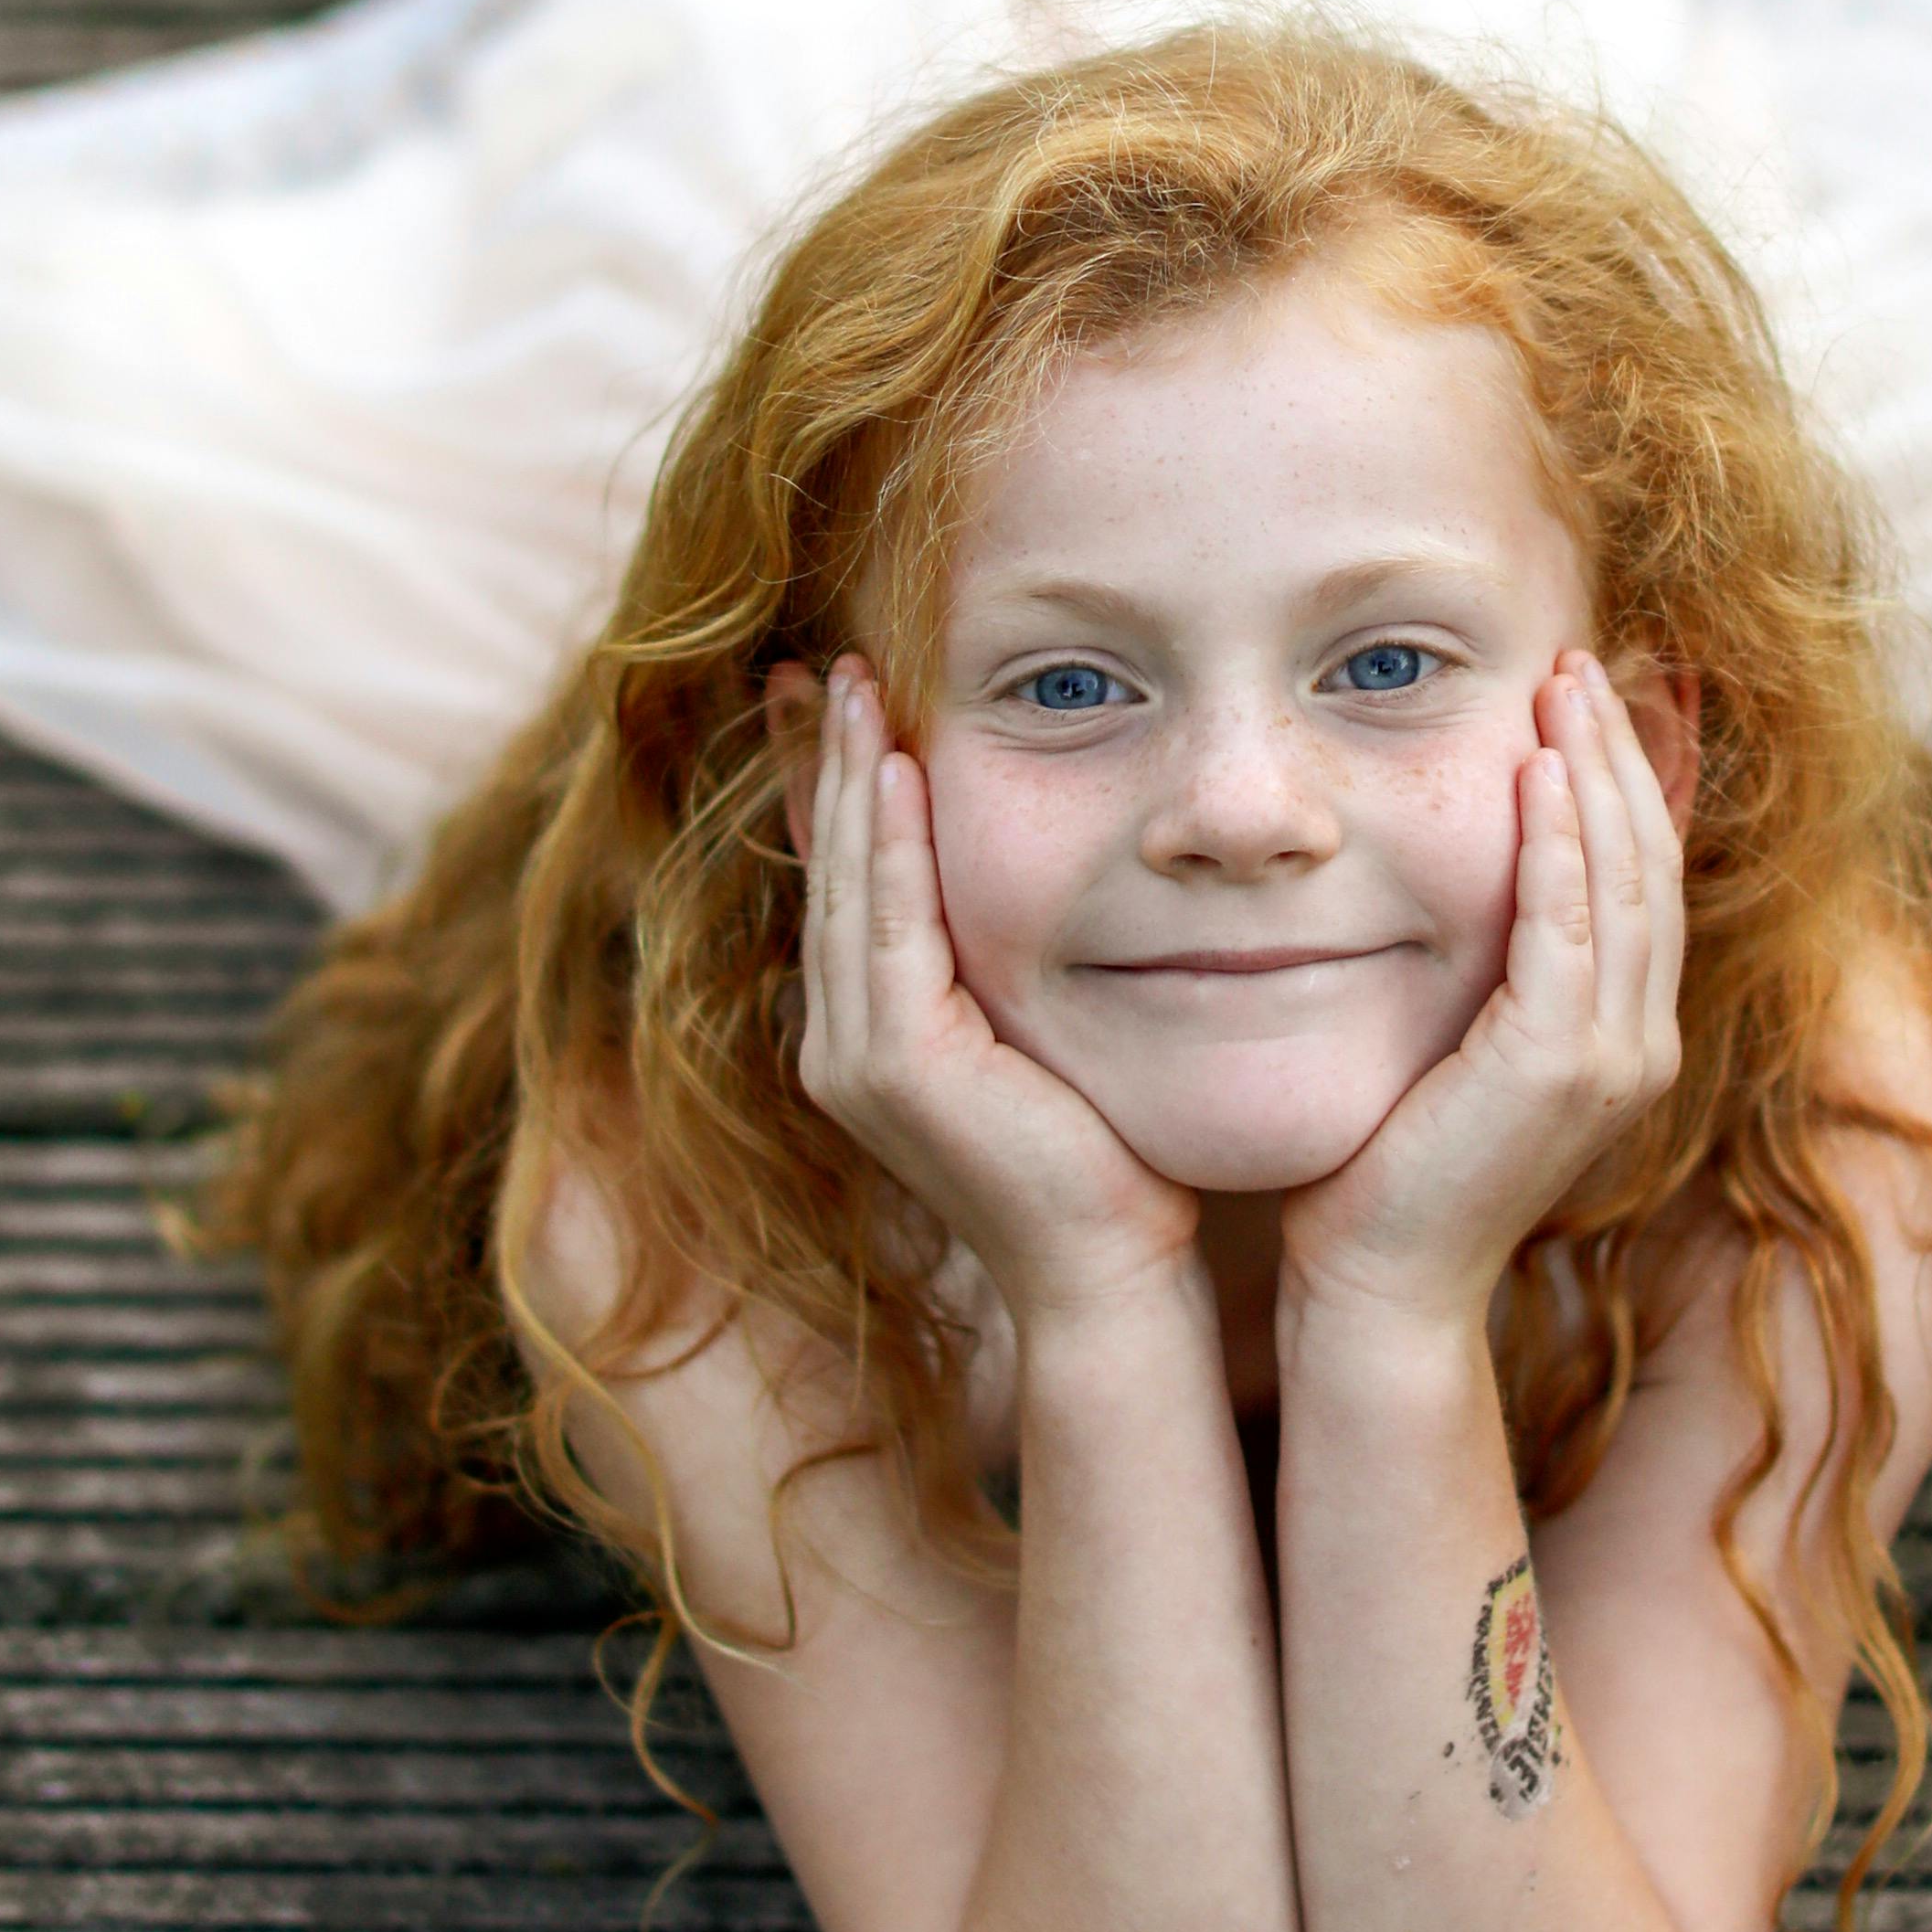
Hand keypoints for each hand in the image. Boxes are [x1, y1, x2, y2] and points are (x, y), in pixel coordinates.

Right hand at [793, 658, 1200, 1332]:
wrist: (1109, 1270)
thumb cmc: (1106, 1159)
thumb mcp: (1046, 1031)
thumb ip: (1014, 966)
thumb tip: (1044, 885)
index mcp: (870, 1035)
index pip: (846, 883)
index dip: (830, 788)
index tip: (835, 694)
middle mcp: (840, 1044)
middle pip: (827, 869)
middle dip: (821, 760)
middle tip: (825, 661)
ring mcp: (856, 1059)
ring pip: (846, 885)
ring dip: (845, 778)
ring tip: (852, 683)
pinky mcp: (894, 1066)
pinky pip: (887, 926)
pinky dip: (886, 842)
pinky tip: (891, 768)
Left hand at [1279, 653, 1685, 1334]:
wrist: (1381, 1282)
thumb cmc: (1393, 1164)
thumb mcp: (1456, 1045)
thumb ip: (1488, 971)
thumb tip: (1464, 879)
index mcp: (1624, 1038)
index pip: (1644, 880)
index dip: (1631, 780)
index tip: (1598, 694)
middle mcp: (1639, 1045)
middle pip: (1649, 863)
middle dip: (1622, 751)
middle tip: (1587, 658)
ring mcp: (1610, 1058)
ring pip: (1621, 880)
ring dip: (1595, 771)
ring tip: (1564, 683)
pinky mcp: (1557, 1066)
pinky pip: (1568, 926)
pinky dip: (1558, 841)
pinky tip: (1536, 771)